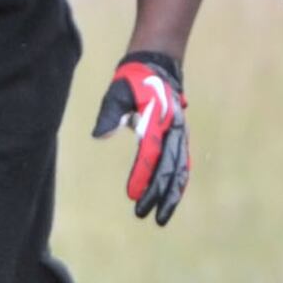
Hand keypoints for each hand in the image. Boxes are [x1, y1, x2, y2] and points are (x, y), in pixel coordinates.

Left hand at [88, 50, 189, 223]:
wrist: (157, 66)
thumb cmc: (133, 81)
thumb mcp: (117, 92)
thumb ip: (109, 114)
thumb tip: (100, 135)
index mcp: (157, 119)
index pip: (151, 153)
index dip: (142, 175)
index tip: (132, 196)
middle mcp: (172, 128)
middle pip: (169, 166)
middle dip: (158, 192)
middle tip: (145, 214)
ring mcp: (179, 133)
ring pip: (180, 168)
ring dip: (172, 193)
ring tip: (162, 216)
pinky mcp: (179, 137)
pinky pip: (182, 163)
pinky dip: (178, 182)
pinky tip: (171, 198)